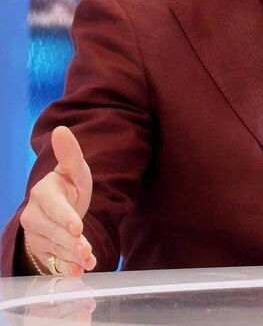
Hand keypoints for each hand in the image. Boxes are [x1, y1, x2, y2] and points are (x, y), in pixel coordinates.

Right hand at [20, 126, 95, 276]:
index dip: (65, 218)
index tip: (77, 229)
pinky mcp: (41, 250)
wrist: (61, 206)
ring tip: (88, 261)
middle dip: (71, 243)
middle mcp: (35, 215)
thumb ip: (70, 153)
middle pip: (54, 232)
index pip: (54, 207)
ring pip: (54, 248)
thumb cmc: (69, 184)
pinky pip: (53, 261)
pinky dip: (66, 268)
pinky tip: (78, 272)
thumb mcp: (74, 168)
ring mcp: (36, 234)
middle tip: (87, 250)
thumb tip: (62, 130)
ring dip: (71, 257)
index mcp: (44, 192)